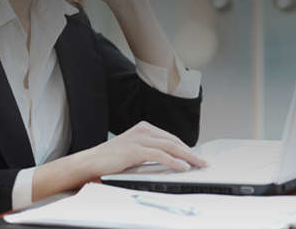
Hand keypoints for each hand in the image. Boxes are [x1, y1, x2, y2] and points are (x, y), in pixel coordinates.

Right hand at [88, 121, 208, 176]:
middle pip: (173, 141)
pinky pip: (159, 155)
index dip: (186, 148)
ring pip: (169, 146)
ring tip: (198, 165)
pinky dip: (173, 161)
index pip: (171, 137)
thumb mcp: (136, 150)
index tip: (197, 157)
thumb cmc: (112, 158)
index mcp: (144, 128)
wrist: (92, 161)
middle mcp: (143, 130)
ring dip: (187, 157)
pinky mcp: (135, 149)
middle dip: (190, 152)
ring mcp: (139, 138)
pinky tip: (182, 167)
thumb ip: (151, 151)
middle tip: (203, 162)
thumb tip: (172, 159)